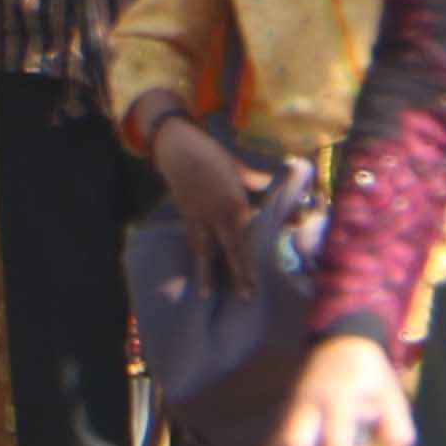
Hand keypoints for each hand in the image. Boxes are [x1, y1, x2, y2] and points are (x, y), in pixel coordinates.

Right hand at [150, 117, 260, 290]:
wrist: (178, 149)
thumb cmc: (211, 154)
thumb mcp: (235, 165)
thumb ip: (251, 179)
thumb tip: (267, 184)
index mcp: (235, 203)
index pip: (245, 239)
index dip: (250, 261)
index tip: (256, 282)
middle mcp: (218, 215)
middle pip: (231, 249)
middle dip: (238, 273)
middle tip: (246, 296)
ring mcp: (200, 217)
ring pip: (206, 250)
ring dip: (208, 272)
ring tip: (207, 294)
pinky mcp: (185, 215)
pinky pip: (192, 239)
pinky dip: (197, 254)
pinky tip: (199, 267)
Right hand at [272, 334, 412, 445]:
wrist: (340, 343)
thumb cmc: (368, 375)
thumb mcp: (391, 394)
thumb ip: (397, 428)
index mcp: (339, 397)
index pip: (336, 432)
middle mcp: (310, 404)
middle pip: (293, 440)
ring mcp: (293, 409)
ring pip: (278, 444)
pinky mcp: (285, 415)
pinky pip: (274, 444)